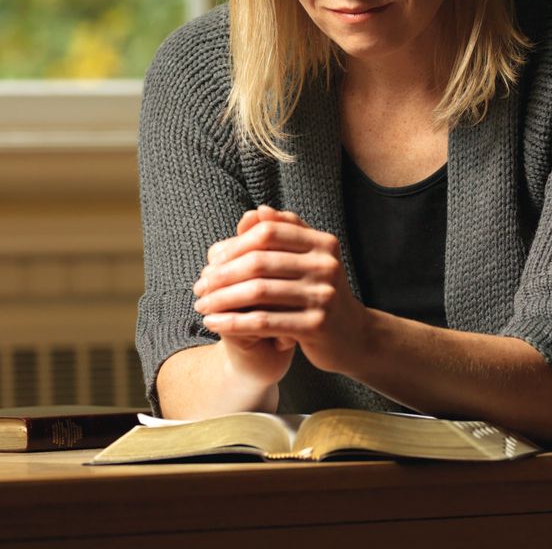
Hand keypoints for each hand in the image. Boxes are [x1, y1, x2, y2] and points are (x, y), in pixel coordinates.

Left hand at [193, 205, 369, 375]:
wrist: (352, 337)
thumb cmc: (320, 293)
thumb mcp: (308, 259)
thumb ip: (284, 233)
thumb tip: (255, 212)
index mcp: (323, 243)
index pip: (268, 232)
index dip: (235, 244)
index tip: (211, 260)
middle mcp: (326, 265)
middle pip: (259, 262)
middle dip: (222, 274)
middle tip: (199, 286)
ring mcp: (323, 296)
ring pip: (258, 292)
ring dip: (222, 299)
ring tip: (201, 305)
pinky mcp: (316, 326)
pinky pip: (264, 322)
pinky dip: (233, 322)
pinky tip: (214, 324)